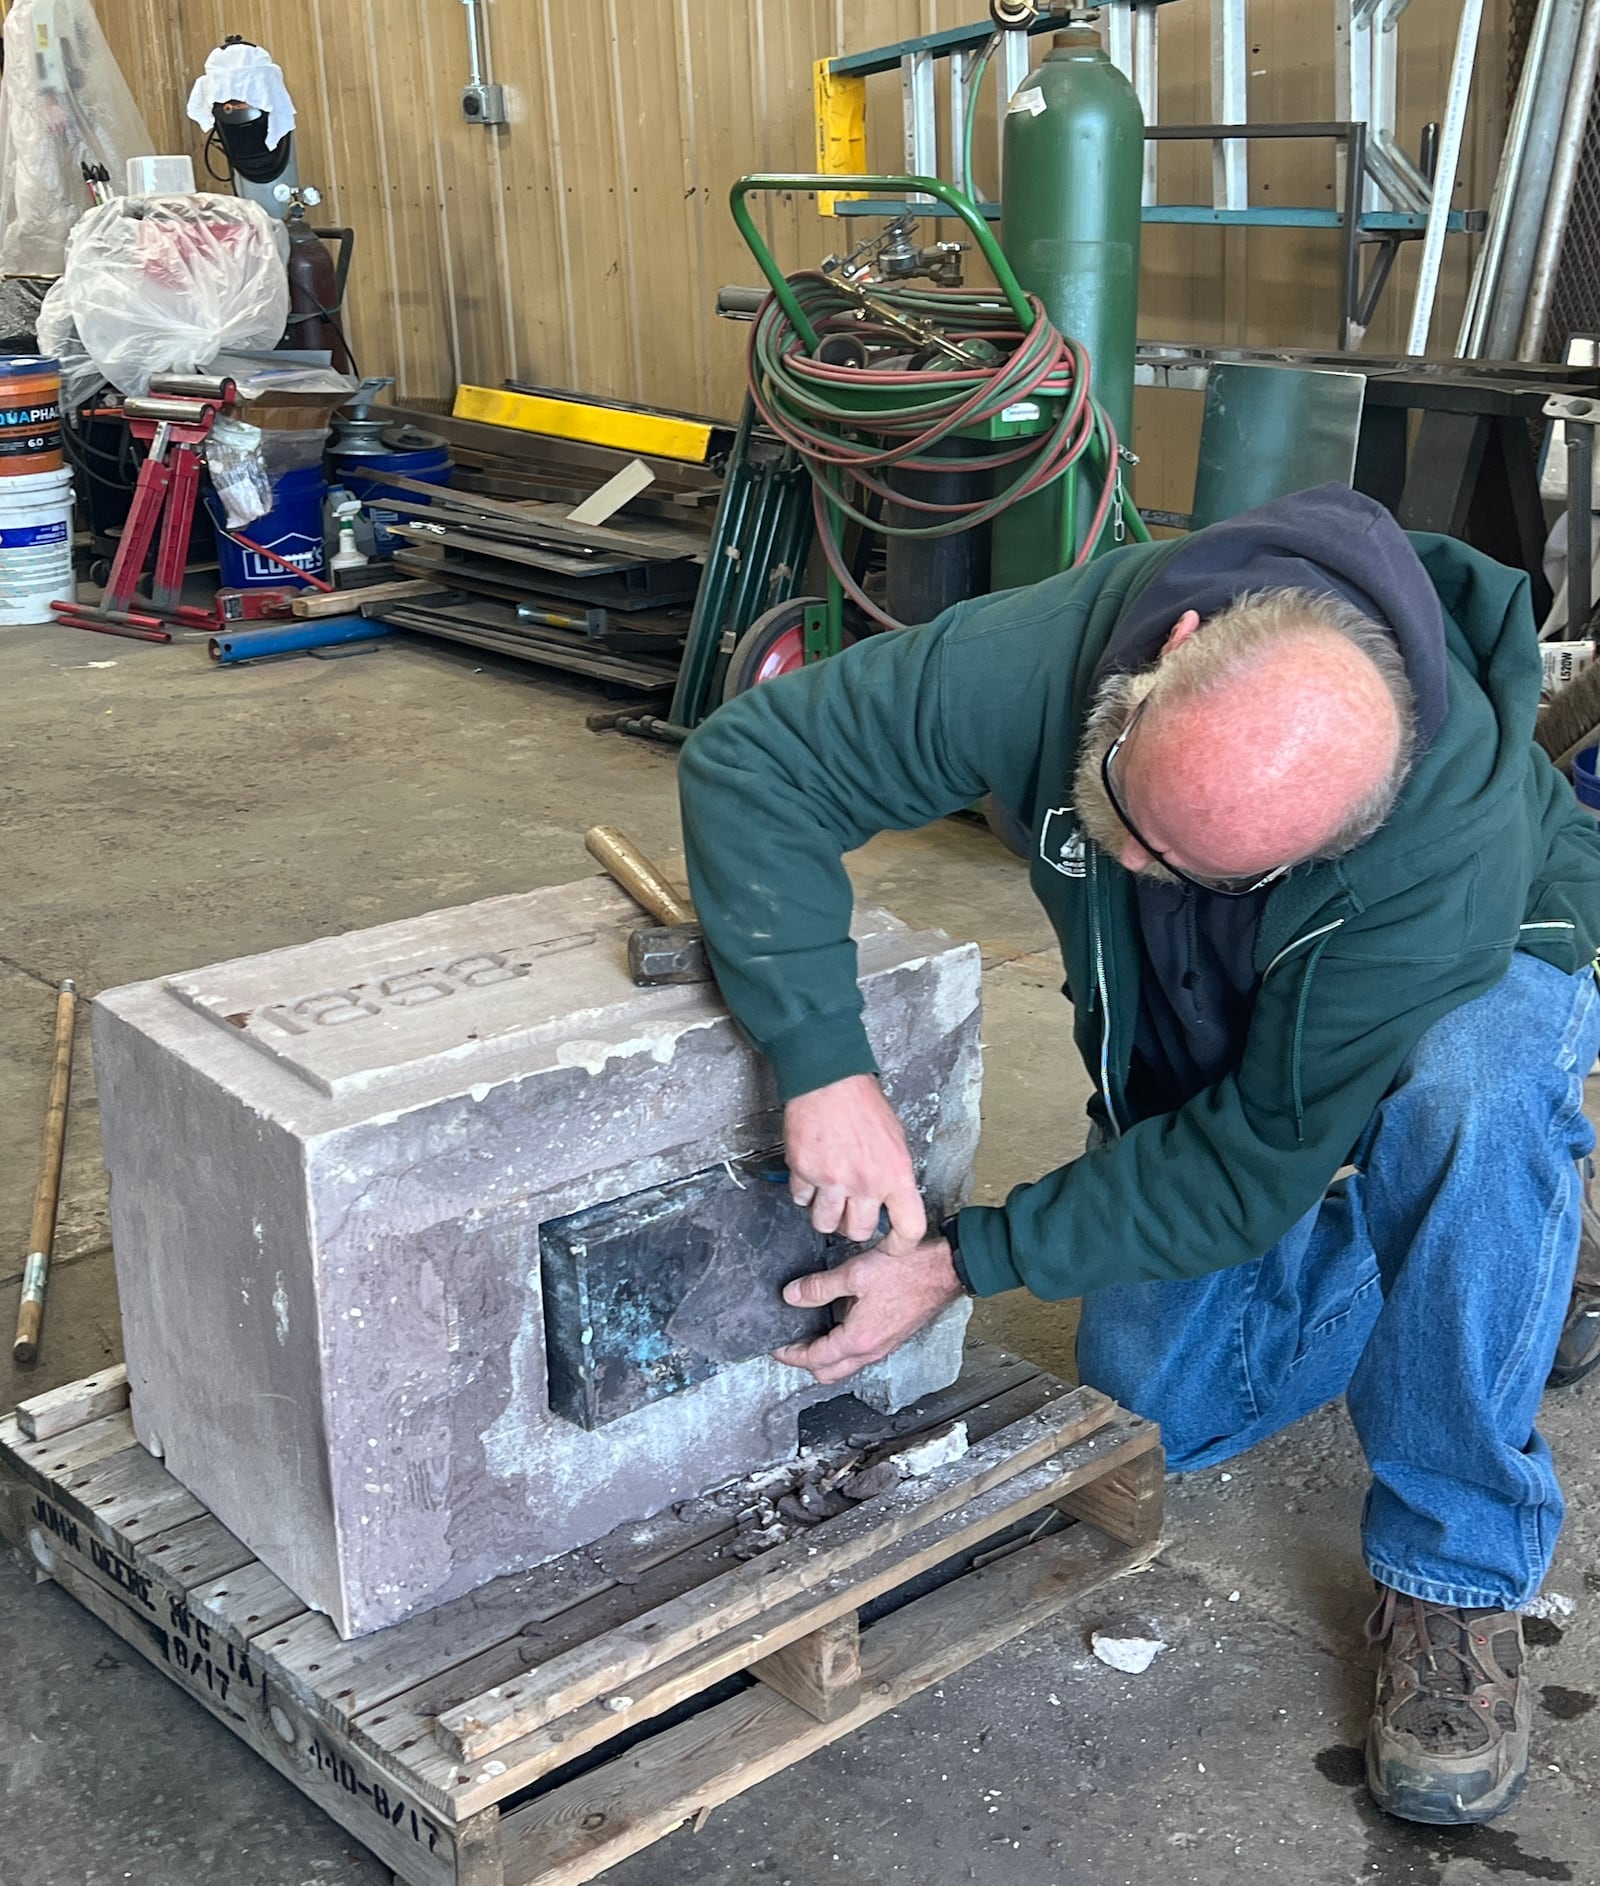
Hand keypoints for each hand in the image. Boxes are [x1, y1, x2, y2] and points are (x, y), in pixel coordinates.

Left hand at [772, 1235, 962, 1384]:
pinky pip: (860, 1352)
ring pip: (846, 1364)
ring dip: (825, 1356)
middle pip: (829, 1372)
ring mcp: (884, 1345)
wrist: (946, 1270)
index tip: (776, 1347)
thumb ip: (819, 1287)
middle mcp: (871, 1350)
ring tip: (809, 1332)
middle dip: (806, 1362)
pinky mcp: (892, 1336)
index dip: (791, 1354)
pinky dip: (842, 1346)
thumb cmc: (908, 1271)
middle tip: (790, 1344)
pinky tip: (837, 1321)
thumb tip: (791, 1296)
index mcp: (858, 1340)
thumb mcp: (855, 1274)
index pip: (815, 1359)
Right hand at [784, 1073, 926, 1245]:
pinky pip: (800, 1200)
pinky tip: (810, 1174)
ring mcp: (832, 1180)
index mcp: (896, 1174)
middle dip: (852, 1225)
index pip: (909, 1228)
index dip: (900, 1245)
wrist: (829, 1080)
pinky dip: (803, 1192)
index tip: (891, 1245)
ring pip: (824, 1224)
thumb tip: (888, 1200)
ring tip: (827, 1193)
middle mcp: (865, 1183)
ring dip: (825, 1213)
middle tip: (850, 1208)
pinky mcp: (804, 1171)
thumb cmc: (863, 1103)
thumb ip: (892, 1175)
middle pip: (858, 1232)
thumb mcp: (895, 1140)